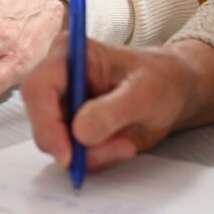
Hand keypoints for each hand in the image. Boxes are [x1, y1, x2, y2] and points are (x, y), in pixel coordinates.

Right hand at [22, 36, 213, 171]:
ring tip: (126, 144)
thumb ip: (112, 111)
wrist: (174, 93)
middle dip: (73, 145)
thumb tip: (79, 133)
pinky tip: (120, 146)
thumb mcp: (144, 93)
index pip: (39, 88)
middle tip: (116, 150)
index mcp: (69, 54)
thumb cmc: (161, 81)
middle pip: (41, 120)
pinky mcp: (70, 128)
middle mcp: (58, 78)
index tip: (68, 155)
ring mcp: (62, 105)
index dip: (47, 123)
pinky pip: (70, 154)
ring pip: (55, 142)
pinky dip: (93, 159)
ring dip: (89, 154)